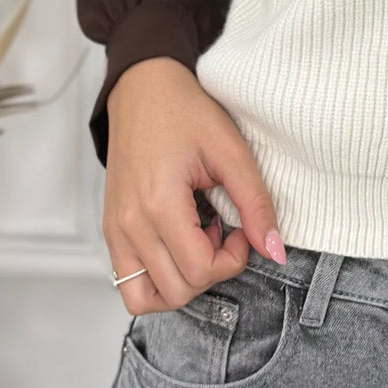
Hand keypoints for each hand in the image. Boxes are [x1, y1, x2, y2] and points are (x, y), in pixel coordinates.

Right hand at [103, 56, 284, 315]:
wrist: (142, 89)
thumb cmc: (185, 112)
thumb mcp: (230, 150)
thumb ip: (255, 203)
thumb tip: (276, 251)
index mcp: (158, 204)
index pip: (199, 271)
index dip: (233, 258)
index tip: (241, 226)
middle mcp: (129, 225)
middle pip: (176, 291)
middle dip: (211, 270)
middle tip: (222, 229)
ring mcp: (115, 231)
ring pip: (146, 299)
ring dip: (182, 280)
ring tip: (197, 238)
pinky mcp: (110, 231)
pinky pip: (128, 283)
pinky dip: (158, 278)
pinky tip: (178, 241)